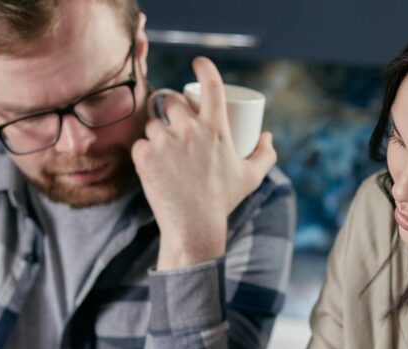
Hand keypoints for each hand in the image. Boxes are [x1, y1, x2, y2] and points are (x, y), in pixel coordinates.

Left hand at [133, 56, 276, 268]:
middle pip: (172, 101)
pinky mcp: (145, 156)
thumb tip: (267, 136)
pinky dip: (144, 153)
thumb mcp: (250, 177)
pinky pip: (140, 144)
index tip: (198, 63)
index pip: (211, 85)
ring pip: (153, 124)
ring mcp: (166, 142)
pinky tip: (151, 165)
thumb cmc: (223, 201)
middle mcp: (190, 130)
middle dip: (172, 109)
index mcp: (216, 128)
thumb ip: (265, 155)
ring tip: (164, 153)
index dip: (204, 67)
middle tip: (174, 126)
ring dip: (156, 133)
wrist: (194, 227)